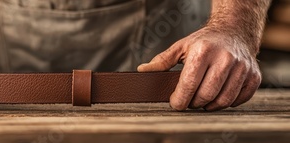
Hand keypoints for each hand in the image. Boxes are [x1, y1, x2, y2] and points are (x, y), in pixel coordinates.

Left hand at [138, 26, 261, 110]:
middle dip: (193, 103)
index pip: (189, 84)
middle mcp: (225, 58)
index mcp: (203, 51)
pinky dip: (227, 103)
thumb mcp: (181, 47)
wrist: (234, 31)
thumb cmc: (205, 41)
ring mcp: (242, 68)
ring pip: (223, 100)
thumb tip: (143, 70)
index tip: (175, 103)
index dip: (180, 99)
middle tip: (188, 101)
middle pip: (206, 95)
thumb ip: (162, 61)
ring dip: (209, 106)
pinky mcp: (254, 76)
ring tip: (202, 100)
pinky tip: (218, 96)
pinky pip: (239, 99)